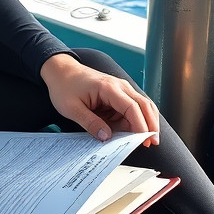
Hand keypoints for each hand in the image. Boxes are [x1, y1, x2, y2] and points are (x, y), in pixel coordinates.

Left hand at [39, 53, 159, 144]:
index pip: (132, 107)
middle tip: (152, 142)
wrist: (61, 71)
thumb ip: (90, 123)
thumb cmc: (64, 87)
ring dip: (147, 122)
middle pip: (144, 104)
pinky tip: (135, 132)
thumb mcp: (72, 109)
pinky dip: (137, 119)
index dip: (140, 125)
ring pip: (143, 105)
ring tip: (147, 140)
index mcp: (108, 88)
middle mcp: (119, 86)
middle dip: (151, 124)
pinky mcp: (119, 93)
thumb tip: (106, 137)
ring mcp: (121, 88)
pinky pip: (133, 107)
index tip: (144, 140)